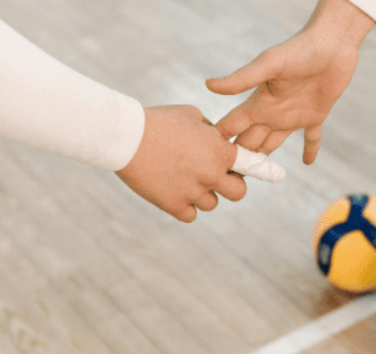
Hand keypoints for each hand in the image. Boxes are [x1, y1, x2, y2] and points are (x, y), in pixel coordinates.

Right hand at [116, 105, 246, 222]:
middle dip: (230, 185)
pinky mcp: (172, 205)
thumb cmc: (158, 120)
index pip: (249, 165)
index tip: (238, 167)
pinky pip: (190, 215)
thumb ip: (211, 130)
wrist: (126, 136)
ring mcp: (192, 192)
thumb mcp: (192, 115)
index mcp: (219, 151)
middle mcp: (211, 174)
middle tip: (216, 177)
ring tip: (184, 178)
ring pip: (211, 204)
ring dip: (202, 194)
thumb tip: (219, 141)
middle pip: (238, 193)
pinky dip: (185, 206)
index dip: (244, 166)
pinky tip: (175, 191)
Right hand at [206, 0, 374, 164]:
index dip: (220, 142)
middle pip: (250, 141)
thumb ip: (242, 79)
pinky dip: (310, 150)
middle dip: (241, 160)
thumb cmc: (300, 49)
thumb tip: (209, 85)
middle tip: (229, 181)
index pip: (232, 126)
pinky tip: (308, 163)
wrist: (333, 43)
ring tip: (257, 176)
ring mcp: (293, 114)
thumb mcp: (269, 64)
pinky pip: (312, 137)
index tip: (205, 161)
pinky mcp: (316, 114)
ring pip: (274, 143)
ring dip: (266, 159)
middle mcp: (272, 112)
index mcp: (259, 103)